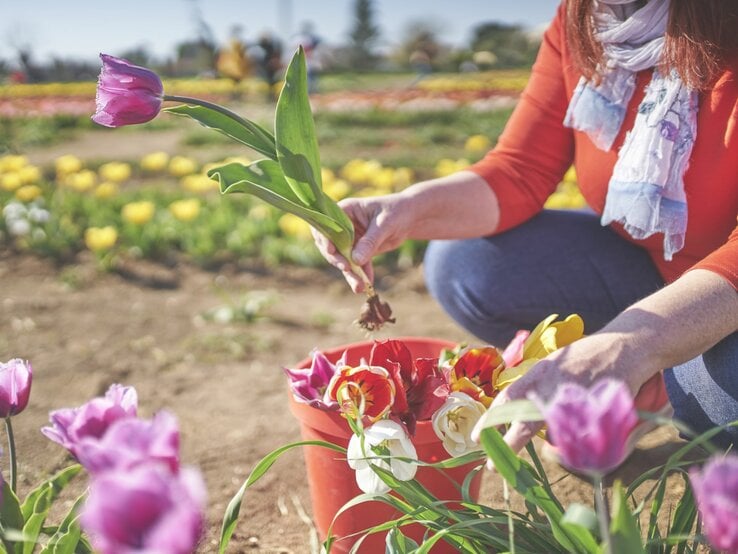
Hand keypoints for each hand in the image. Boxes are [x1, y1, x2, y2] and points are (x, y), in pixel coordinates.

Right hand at [312, 193, 411, 292]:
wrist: (410, 219)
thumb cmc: (397, 212)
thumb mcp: (385, 224)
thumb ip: (370, 241)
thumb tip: (355, 260)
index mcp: (346, 210)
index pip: (328, 224)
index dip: (325, 238)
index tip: (331, 251)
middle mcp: (344, 225)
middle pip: (332, 244)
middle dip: (337, 259)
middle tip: (347, 269)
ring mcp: (351, 239)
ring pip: (344, 259)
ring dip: (350, 273)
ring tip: (359, 287)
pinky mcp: (359, 251)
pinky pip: (357, 265)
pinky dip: (362, 275)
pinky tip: (368, 284)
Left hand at [489, 331, 658, 452]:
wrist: (626, 343)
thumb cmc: (586, 357)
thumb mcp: (554, 365)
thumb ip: (538, 387)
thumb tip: (518, 413)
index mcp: (540, 372)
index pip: (508, 397)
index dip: (491, 418)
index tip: (478, 437)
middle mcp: (554, 383)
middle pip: (526, 418)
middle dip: (509, 442)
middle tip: (492, 463)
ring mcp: (577, 394)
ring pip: (556, 431)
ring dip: (554, 446)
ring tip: (554, 455)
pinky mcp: (599, 404)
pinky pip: (585, 433)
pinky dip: (583, 441)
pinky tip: (586, 440)